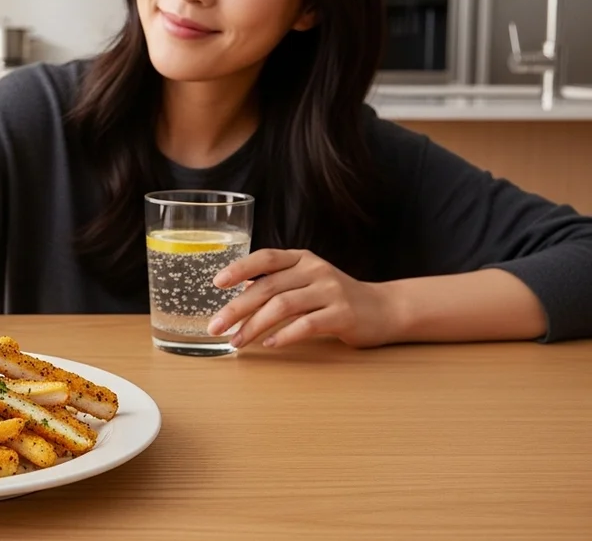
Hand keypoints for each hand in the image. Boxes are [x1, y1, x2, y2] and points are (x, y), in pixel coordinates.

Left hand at [205, 249, 399, 348]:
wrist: (384, 309)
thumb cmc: (336, 297)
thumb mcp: (306, 281)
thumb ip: (277, 282)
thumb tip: (237, 287)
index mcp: (302, 259)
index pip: (266, 257)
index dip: (240, 268)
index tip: (216, 283)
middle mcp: (315, 270)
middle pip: (268, 287)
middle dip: (237, 308)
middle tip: (217, 326)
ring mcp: (331, 291)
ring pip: (283, 306)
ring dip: (255, 326)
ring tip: (237, 342)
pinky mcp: (343, 314)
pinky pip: (307, 324)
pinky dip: (285, 335)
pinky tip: (270, 344)